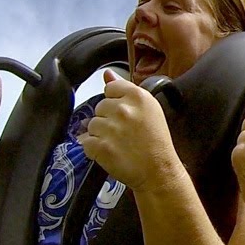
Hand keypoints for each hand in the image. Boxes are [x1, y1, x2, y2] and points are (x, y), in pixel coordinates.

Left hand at [79, 69, 180, 191]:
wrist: (158, 170)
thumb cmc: (156, 141)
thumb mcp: (149, 109)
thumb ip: (125, 89)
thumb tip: (107, 74)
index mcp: (138, 97)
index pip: (111, 88)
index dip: (116, 101)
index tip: (125, 114)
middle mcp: (123, 110)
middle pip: (99, 106)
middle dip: (108, 119)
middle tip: (124, 132)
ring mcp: (110, 129)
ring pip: (91, 125)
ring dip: (100, 134)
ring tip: (118, 143)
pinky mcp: (100, 147)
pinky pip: (85, 142)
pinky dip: (94, 149)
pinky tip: (110, 151)